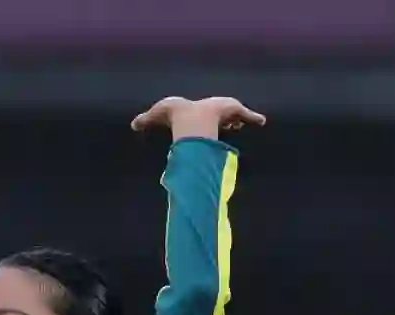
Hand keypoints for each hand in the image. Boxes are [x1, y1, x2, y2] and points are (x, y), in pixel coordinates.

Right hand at [132, 97, 264, 142]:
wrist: (189, 115)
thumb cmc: (174, 114)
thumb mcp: (157, 116)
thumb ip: (146, 120)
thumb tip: (132, 124)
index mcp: (200, 110)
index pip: (207, 114)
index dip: (212, 120)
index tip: (213, 124)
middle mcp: (213, 109)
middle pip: (222, 115)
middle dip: (227, 119)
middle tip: (232, 125)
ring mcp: (225, 109)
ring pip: (236, 114)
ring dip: (240, 118)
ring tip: (243, 122)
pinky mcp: (234, 110)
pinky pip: (248, 114)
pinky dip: (255, 117)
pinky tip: (262, 121)